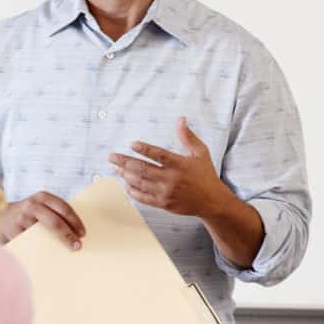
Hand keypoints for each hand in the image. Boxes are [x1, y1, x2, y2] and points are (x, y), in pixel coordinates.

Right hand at [0, 191, 85, 249]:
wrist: (4, 216)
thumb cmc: (30, 213)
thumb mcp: (42, 206)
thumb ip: (55, 213)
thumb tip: (78, 231)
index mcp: (42, 197)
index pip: (63, 208)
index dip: (75, 221)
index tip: (83, 233)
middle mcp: (31, 205)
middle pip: (54, 222)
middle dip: (68, 235)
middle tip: (78, 246)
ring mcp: (22, 218)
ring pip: (43, 234)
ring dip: (56, 244)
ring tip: (66, 251)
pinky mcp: (14, 231)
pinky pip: (31, 242)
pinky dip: (42, 248)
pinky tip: (50, 254)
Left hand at [108, 117, 232, 217]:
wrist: (212, 202)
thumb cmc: (205, 174)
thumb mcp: (201, 153)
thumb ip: (188, 137)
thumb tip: (180, 119)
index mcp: (180, 165)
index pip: (159, 155)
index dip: (145, 149)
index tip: (132, 144)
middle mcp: (171, 179)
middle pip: (143, 169)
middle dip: (124, 162)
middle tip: (111, 156)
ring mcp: (166, 193)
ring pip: (140, 183)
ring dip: (125, 175)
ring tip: (115, 167)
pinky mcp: (163, 204)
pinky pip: (143, 197)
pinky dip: (132, 190)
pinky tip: (125, 183)